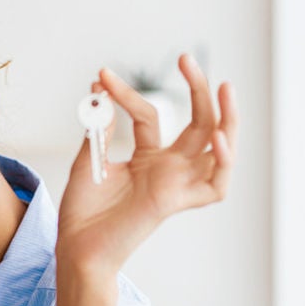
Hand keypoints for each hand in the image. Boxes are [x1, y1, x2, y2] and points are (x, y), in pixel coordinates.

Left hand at [57, 53, 237, 272]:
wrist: (76, 247)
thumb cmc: (82, 212)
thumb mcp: (89, 158)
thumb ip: (100, 127)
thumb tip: (100, 91)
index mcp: (149, 159)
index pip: (151, 116)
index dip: (126, 94)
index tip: (102, 77)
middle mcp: (169, 170)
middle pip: (200, 124)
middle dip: (199, 90)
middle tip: (187, 58)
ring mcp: (176, 185)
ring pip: (219, 149)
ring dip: (228, 119)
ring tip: (225, 88)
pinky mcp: (175, 202)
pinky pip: (215, 186)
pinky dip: (224, 165)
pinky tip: (220, 141)